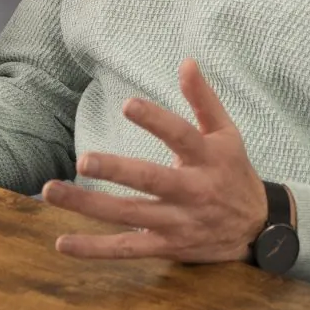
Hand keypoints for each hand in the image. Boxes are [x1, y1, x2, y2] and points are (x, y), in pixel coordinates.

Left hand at [42, 60, 267, 262]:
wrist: (257, 229)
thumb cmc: (234, 173)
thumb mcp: (227, 133)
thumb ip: (204, 99)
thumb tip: (186, 61)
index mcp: (207, 159)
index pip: (180, 136)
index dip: (156, 120)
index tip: (128, 104)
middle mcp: (192, 192)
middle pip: (151, 180)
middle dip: (116, 171)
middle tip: (84, 160)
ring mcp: (178, 223)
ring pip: (129, 214)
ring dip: (88, 205)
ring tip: (52, 190)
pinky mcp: (167, 247)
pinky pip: (127, 248)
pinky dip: (95, 248)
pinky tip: (63, 242)